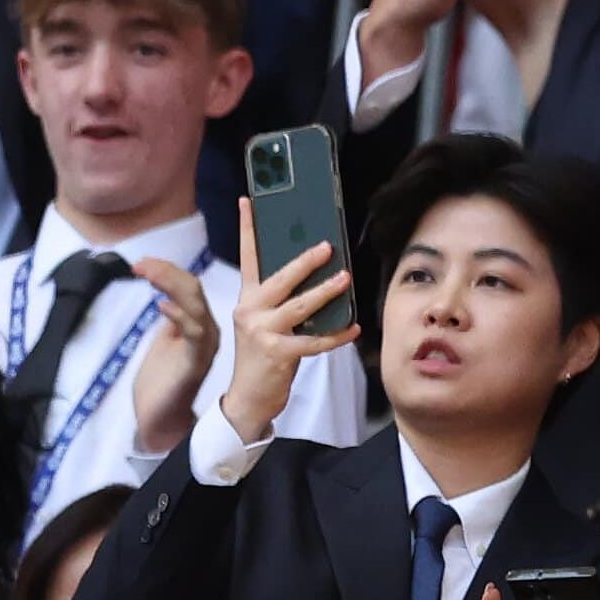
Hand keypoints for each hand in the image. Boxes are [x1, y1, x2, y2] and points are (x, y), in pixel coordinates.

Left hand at [127, 256, 218, 457]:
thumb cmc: (160, 381)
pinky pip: (195, 334)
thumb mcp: (164, 340)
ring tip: (147, 275)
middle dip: (167, 271)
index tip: (142, 262)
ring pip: (196, 305)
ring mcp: (204, 347)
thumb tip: (167, 294)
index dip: (167, 269)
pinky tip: (161, 306)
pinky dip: (180, 316)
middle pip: (193, 289)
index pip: (189, 286)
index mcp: (198, 324)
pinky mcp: (196, 363)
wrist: (158, 418)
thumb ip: (172, 318)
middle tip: (140, 264)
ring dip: (171, 285)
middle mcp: (207, 332)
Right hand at [220, 200, 357, 447]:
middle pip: (280, 278)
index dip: (248, 228)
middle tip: (327, 246)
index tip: (248, 200)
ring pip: (299, 306)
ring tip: (345, 279)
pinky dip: (336, 335)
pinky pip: (314, 341)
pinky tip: (354, 328)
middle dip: (304, 261)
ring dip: (326, 292)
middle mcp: (249, 310)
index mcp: (246, 298)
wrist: (248, 398)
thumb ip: (280, 299)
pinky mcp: (278, 354)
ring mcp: (262, 332)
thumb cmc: (262, 355)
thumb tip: (314, 276)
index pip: (248, 257)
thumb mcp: (262, 322)